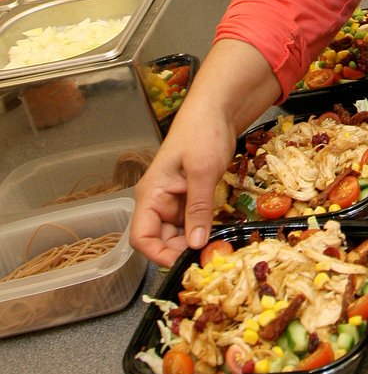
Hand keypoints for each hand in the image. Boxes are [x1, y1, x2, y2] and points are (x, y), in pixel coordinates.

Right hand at [130, 36, 280, 264]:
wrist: (217, 110)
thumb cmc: (202, 133)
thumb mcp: (202, 171)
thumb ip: (198, 209)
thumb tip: (196, 245)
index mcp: (151, 195)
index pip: (141, 237)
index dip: (158, 255)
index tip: (184, 263)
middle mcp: (158, 202)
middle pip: (161, 241)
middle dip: (182, 252)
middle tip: (210, 258)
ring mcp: (175, 201)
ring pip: (179, 235)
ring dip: (195, 244)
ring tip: (217, 248)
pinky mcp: (191, 198)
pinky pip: (193, 224)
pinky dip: (204, 231)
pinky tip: (219, 235)